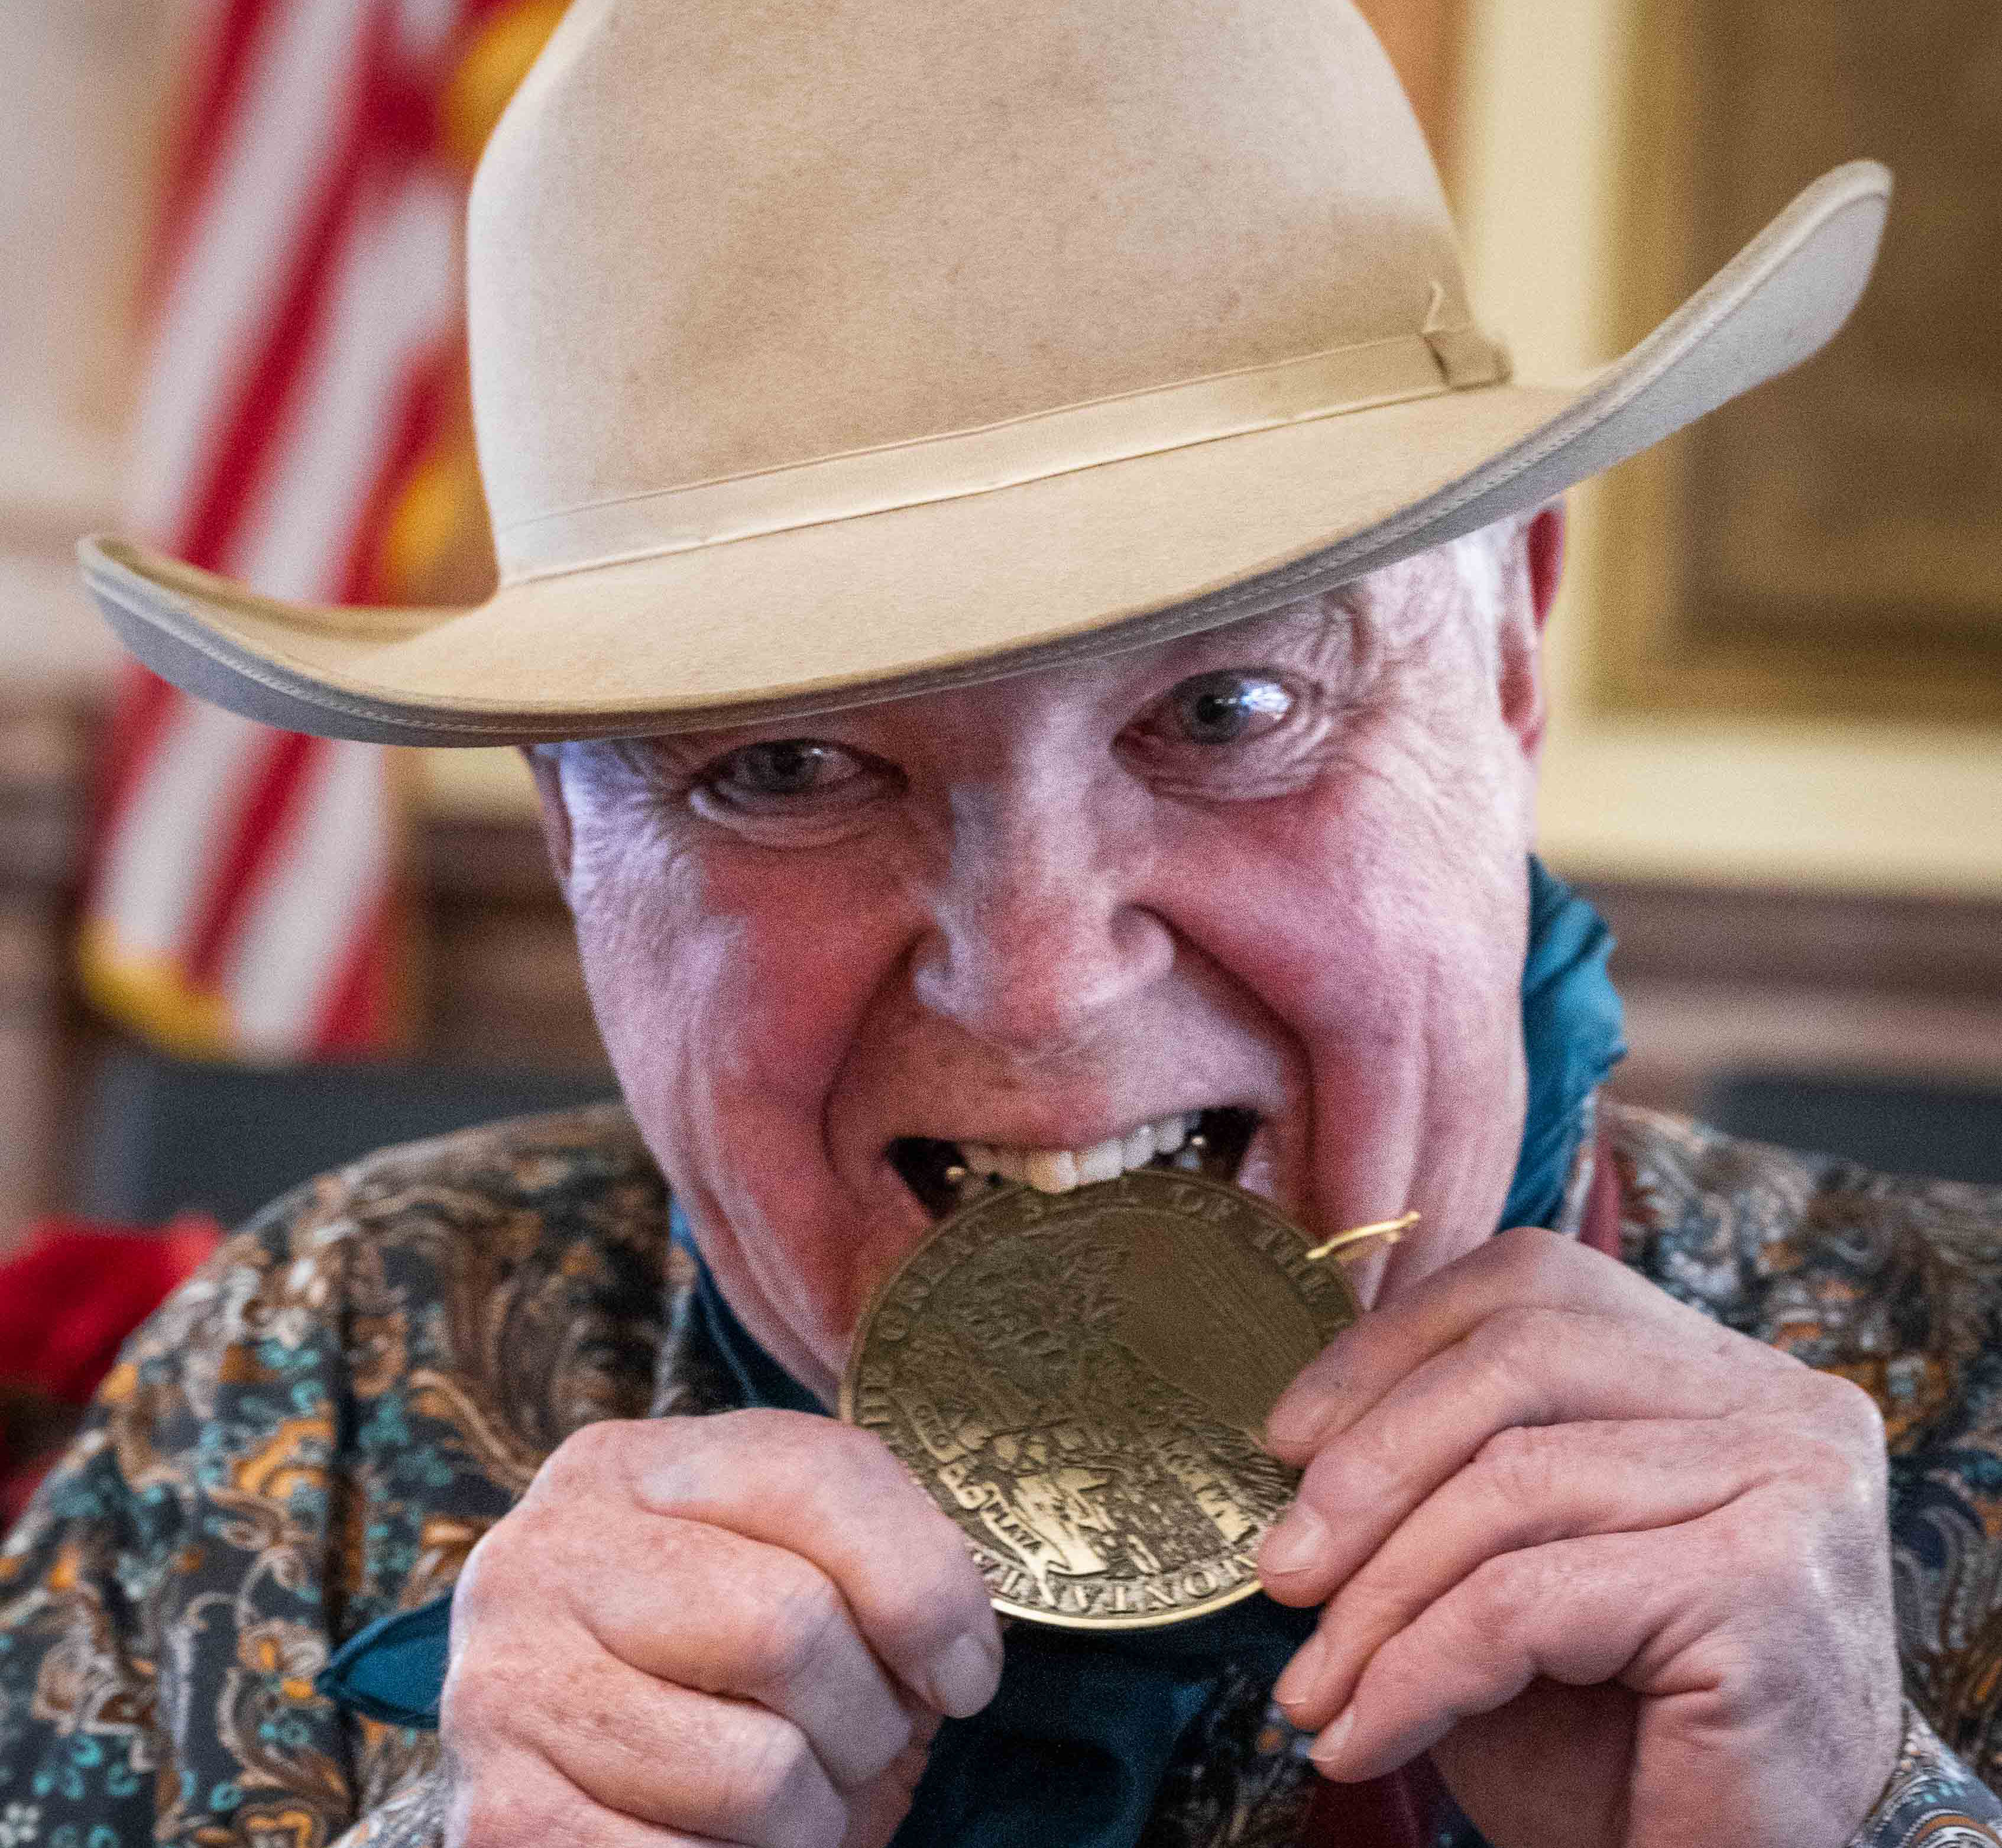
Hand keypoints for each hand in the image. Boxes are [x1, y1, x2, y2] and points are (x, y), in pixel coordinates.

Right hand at [438, 1410, 1000, 1847]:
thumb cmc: (729, 1649)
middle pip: (787, 1628)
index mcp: (629, 1464)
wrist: (592, 1751)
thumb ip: (892, 1553)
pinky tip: (725, 1840)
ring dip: (816, 1813)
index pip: (816, 1479)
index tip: (963, 1671)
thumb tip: (955, 1661)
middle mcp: (546, 1554)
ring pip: (756, 1774)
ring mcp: (507, 1686)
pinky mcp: (500, 1820)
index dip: (926, 1588)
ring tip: (792, 1791)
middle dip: (870, 1716)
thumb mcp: (805, 1554)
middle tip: (862, 1741)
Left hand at [1257, 1226, 1902, 1847]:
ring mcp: (1787, 1482)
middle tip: (1281, 1573)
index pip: (1534, 1284)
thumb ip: (1444, 1473)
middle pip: (1519, 1357)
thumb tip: (1296, 1427)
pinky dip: (1416, 1672)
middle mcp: (1779, 1402)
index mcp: (1722, 1371)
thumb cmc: (1623, 1742)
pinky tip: (1365, 1736)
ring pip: (1511, 1479)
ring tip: (1312, 1689)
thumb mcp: (1512, 1573)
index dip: (1390, 1347)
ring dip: (1378, 1595)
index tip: (1284, 1439)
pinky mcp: (1764, 1586)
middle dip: (1369, 1464)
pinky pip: (1524, 1599)